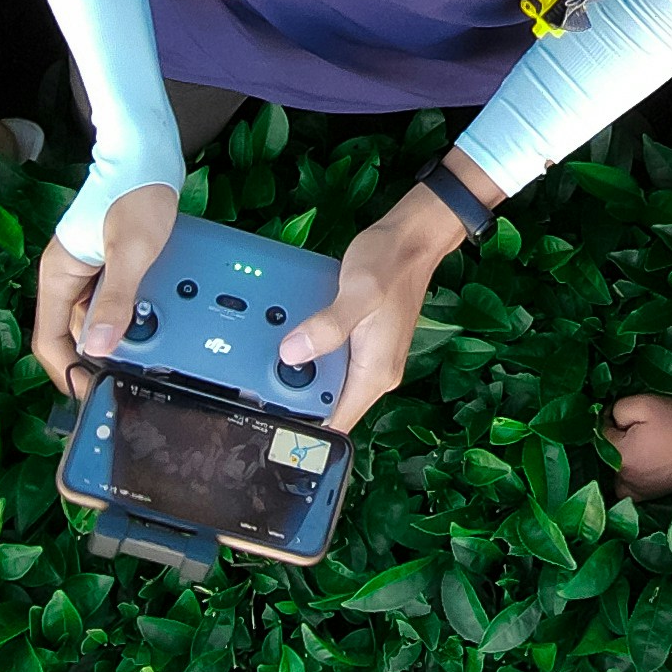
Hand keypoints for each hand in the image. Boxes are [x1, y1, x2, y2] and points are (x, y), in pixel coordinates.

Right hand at [34, 182, 177, 395]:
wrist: (149, 152)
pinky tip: (159, 315)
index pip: (48, 340)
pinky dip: (134, 310)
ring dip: (124, 330)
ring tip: (155, 346)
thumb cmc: (136, 192)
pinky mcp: (110, 263)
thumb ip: (116, 298)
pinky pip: (116, 299)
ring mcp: (90, 270)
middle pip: (77, 332)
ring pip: (100, 317)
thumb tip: (98, 347)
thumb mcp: (132, 250)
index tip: (92, 393)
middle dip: (103, 352)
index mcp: (59, 275)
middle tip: (138, 373)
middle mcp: (69, 276)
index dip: (67, 372)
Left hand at [278, 177, 477, 429]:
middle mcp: (374, 372)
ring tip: (271, 355)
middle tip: (259, 382)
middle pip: (327, 403)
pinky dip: (311, 352)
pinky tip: (295, 334)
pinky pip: (331, 360)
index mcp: (375, 372)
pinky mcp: (363, 343)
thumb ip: (327, 326)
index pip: (338, 423)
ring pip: (327, 381)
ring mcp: (369, 358)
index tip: (271, 427)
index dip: (305, 433)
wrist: (412, 238)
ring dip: (301, 371)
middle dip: (294, 395)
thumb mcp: (357, 292)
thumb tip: (292, 354)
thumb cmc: (390, 263)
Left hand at [606, 394, 671, 497]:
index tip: (625, 412)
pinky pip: (627, 491)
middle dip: (615, 440)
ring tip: (637, 449)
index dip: (611, 418)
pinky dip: (628, 480)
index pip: (602, 433)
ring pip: (615, 474)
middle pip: (607, 455)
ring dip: (620, 462)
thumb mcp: (645, 404)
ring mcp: (635, 489)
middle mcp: (623, 476)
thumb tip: (610, 418)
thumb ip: (619, 409)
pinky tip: (639, 468)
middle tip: (634, 428)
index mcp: (619, 453)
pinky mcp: (648, 495)